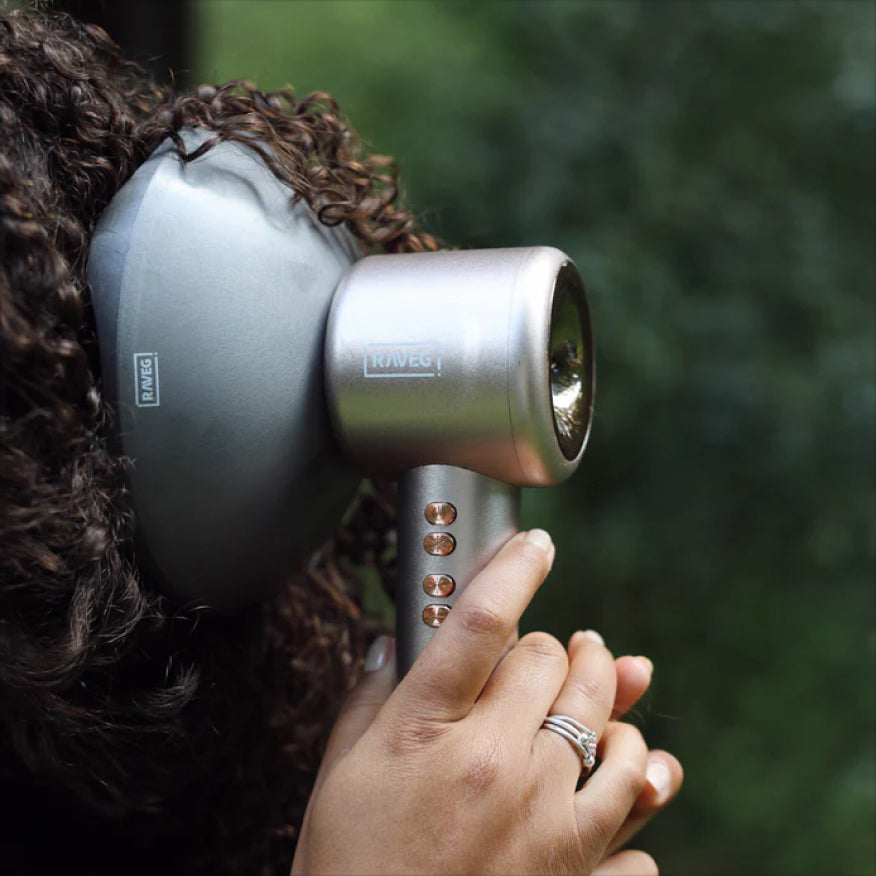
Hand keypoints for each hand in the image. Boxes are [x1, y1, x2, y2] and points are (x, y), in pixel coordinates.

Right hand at [292, 530, 681, 874]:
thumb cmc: (351, 869)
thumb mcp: (340, 775)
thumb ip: (368, 697)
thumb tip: (392, 641)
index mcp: (429, 732)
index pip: (482, 620)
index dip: (514, 567)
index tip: (536, 544)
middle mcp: (498, 765)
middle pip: (558, 660)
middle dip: (552, 647)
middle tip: (549, 650)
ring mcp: (547, 818)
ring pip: (612, 722)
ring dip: (607, 699)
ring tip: (601, 692)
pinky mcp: (577, 868)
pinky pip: (633, 804)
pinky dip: (633, 782)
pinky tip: (621, 774)